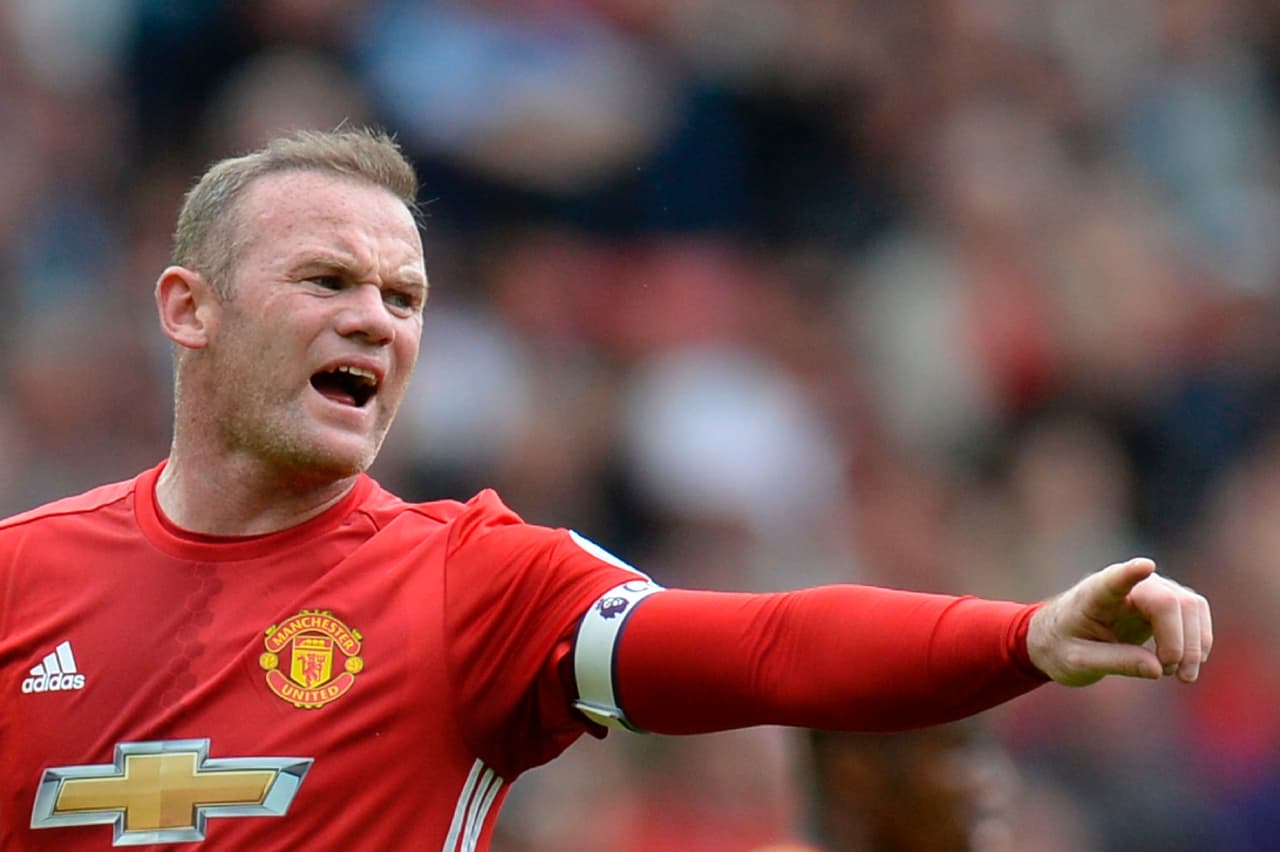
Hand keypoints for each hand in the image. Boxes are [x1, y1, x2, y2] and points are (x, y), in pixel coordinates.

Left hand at [1027, 557, 1211, 686]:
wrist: (1062, 636)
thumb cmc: (1063, 645)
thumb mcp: (1077, 661)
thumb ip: (1115, 662)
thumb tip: (1159, 669)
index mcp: (1094, 595)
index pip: (1114, 579)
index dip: (1130, 573)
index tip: (1146, 566)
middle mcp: (1127, 585)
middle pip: (1169, 602)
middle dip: (1179, 642)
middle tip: (1167, 673)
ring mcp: (1151, 588)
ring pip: (1191, 606)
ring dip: (1194, 645)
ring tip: (1179, 676)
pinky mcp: (1167, 600)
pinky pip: (1196, 613)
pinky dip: (1199, 641)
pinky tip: (1186, 665)